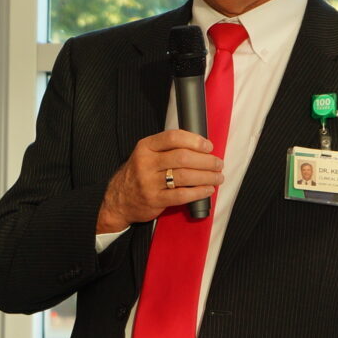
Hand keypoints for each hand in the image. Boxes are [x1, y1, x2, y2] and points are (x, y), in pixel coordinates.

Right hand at [96, 130, 222, 232]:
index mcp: (146, 147)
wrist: (119, 200)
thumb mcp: (147, 155)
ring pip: (184, 176)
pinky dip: (199, 192)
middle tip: (218, 164)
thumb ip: (168, 149)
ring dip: (206, 176)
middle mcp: (146, 163)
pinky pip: (182, 195)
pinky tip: (207, 190)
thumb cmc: (139, 174)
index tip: (208, 146)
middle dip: (206, 161)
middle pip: (182, 157)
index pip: (173, 137)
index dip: (195, 140)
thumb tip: (201, 148)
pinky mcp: (154, 199)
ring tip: (217, 177)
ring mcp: (149, 182)